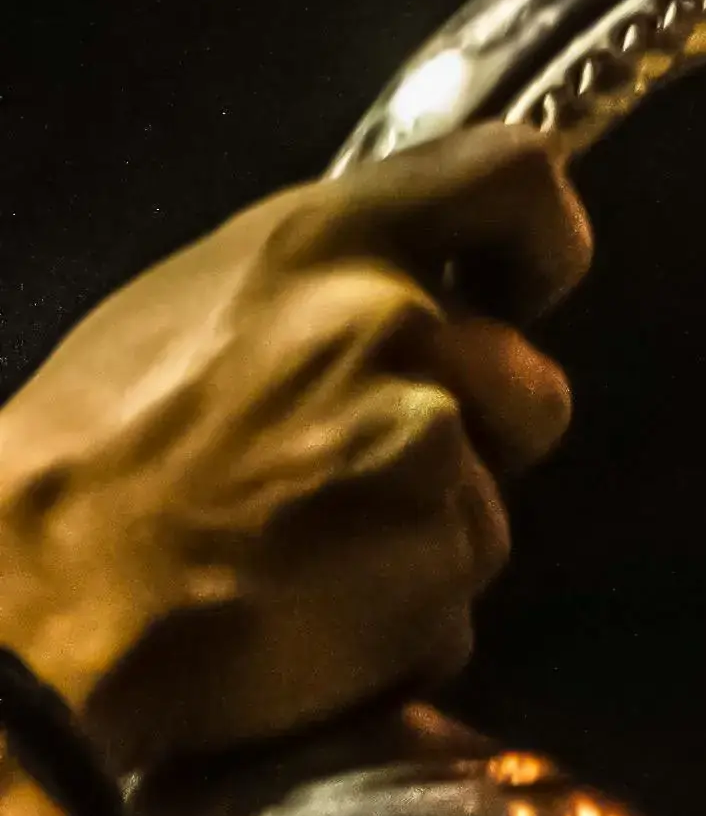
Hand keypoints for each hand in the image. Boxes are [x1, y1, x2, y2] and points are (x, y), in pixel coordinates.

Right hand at [0, 131, 588, 767]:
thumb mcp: (199, 302)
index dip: (543, 238)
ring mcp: (426, 445)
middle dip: (473, 446)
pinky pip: (451, 615)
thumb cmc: (81, 458)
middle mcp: (397, 324)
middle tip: (357, 490)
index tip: (529, 286)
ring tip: (300, 571)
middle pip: (528, 387)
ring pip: (486, 512)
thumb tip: (406, 294)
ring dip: (421, 551)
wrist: (28, 609)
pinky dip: (394, 640)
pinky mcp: (432, 565)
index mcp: (329, 241)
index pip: (511, 175)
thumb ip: (324, 288)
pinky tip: (299, 637)